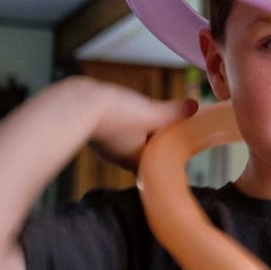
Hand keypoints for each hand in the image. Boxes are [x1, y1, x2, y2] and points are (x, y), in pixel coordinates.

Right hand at [77, 78, 198, 170]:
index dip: (170, 155)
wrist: (76, 103)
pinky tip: (128, 108)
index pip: (158, 165)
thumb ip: (174, 113)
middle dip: (159, 138)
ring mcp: (106, 144)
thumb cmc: (114, 114)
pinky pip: (119, 127)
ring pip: (132, 138)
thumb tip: (194, 107)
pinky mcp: (97, 130)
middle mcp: (119, 156)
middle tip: (173, 125)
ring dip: (142, 127)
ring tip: (152, 113)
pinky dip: (127, 119)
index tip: (182, 146)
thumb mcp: (152, 113)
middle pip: (146, 151)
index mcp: (136, 161)